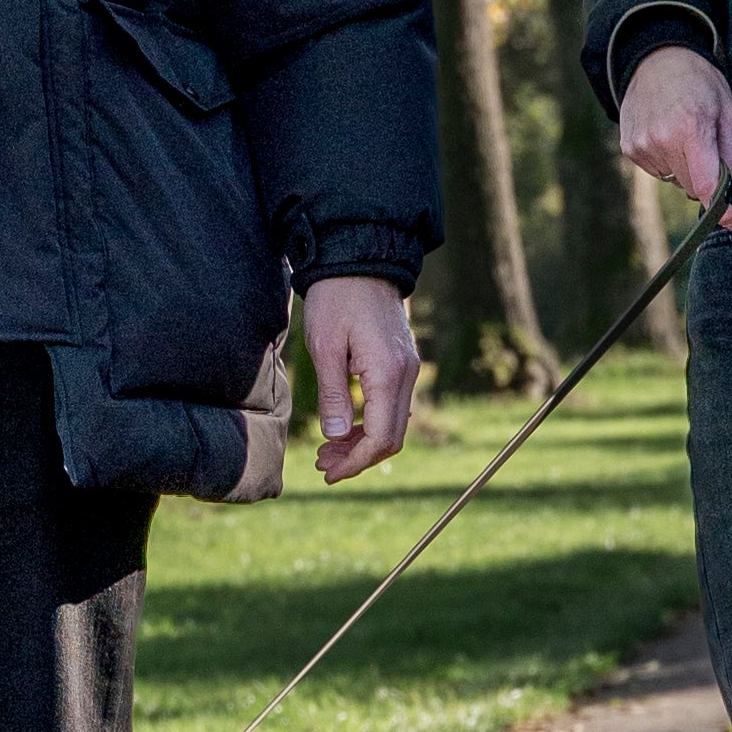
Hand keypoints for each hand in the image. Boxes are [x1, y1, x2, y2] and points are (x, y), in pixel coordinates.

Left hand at [306, 275, 420, 483]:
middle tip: (323, 465)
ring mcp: (408, 368)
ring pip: (393, 423)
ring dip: (363, 442)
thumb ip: (333, 394)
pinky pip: (392, 405)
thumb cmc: (337, 298)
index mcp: (388, 374)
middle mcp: (406, 375)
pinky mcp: (402, 362)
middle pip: (392, 437)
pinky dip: (370, 422)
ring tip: (327, 450)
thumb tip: (335, 437)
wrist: (360, 259)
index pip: (380, 438)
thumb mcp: (325, 347)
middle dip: (358, 458)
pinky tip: (344, 427)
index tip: (328, 471)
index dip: (355, 462)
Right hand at [618, 44, 731, 218]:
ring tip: (682, 132)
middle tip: (706, 145)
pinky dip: (666, 160)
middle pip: (692, 185)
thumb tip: (727, 188)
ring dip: (684, 167)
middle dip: (704, 175)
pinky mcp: (630, 148)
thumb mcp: (729, 109)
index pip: (706, 183)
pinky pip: (657, 170)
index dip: (721, 208)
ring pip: (674, 179)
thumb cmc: (700, 82)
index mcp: (691, 129)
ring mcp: (642, 146)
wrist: (657, 59)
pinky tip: (666, 133)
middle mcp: (662, 141)